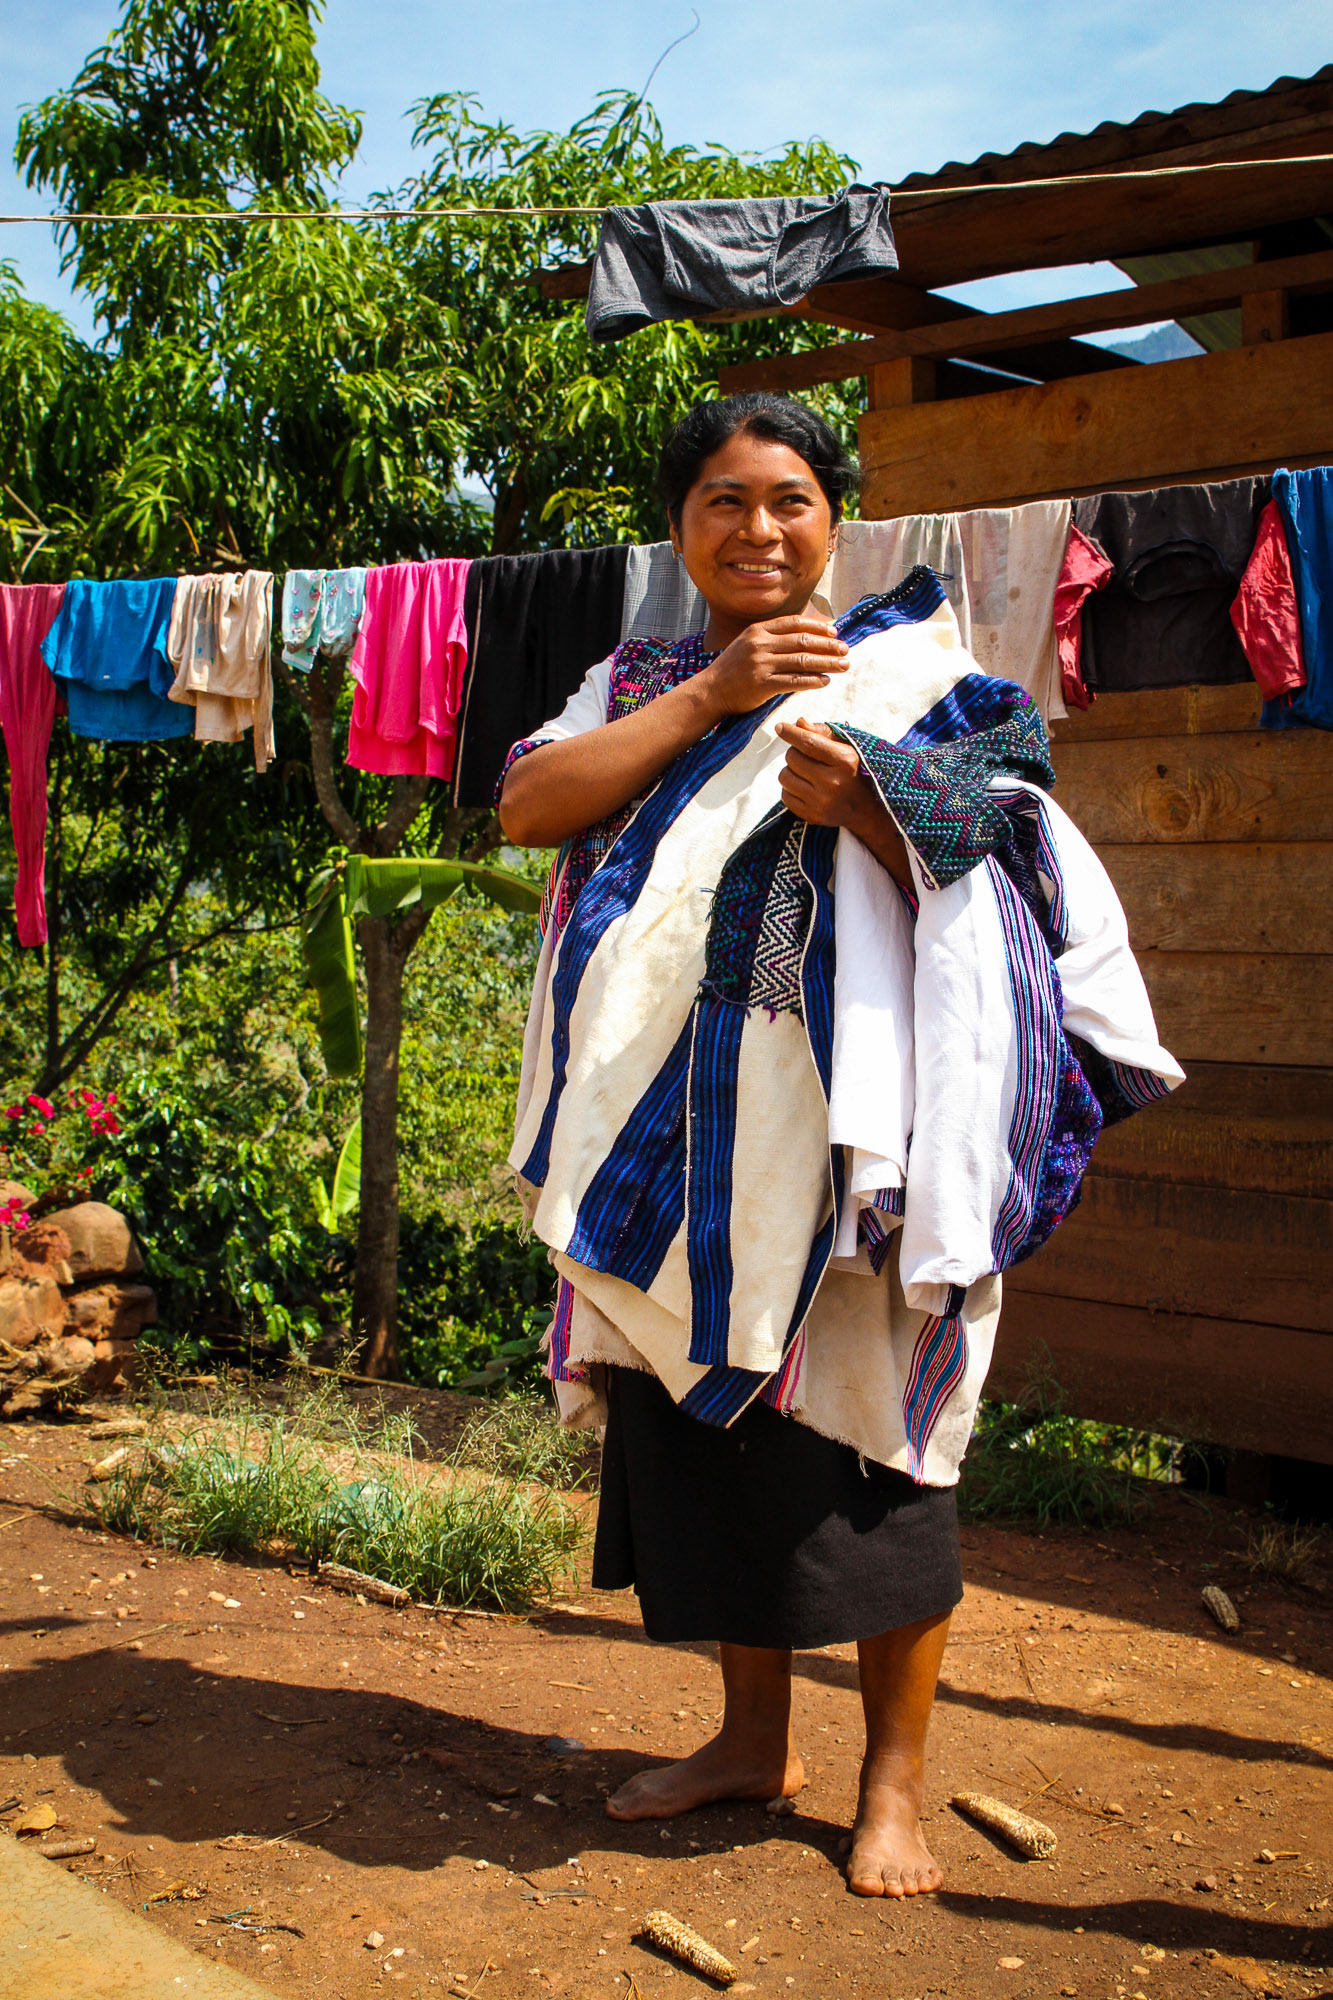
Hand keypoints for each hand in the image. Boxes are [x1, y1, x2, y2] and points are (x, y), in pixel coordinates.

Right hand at [701, 614, 847, 718]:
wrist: (710, 691)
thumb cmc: (731, 670)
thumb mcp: (747, 644)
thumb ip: (771, 639)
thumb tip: (803, 638)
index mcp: (758, 631)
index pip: (794, 623)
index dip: (817, 627)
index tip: (834, 633)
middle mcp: (760, 644)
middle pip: (803, 641)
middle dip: (828, 646)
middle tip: (846, 650)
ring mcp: (761, 664)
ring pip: (802, 661)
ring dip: (827, 663)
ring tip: (843, 666)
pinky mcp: (762, 685)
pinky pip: (794, 681)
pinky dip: (812, 681)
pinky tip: (825, 681)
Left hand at [776, 718, 912, 886]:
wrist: (866, 809)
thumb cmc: (853, 770)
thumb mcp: (846, 747)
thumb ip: (822, 733)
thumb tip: (798, 723)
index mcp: (844, 761)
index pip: (809, 742)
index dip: (791, 733)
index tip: (780, 727)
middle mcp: (833, 783)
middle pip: (792, 758)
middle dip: (795, 753)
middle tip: (807, 757)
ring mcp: (821, 802)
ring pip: (784, 776)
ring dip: (791, 771)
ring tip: (806, 773)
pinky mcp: (812, 816)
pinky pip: (785, 796)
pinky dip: (791, 789)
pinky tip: (805, 788)